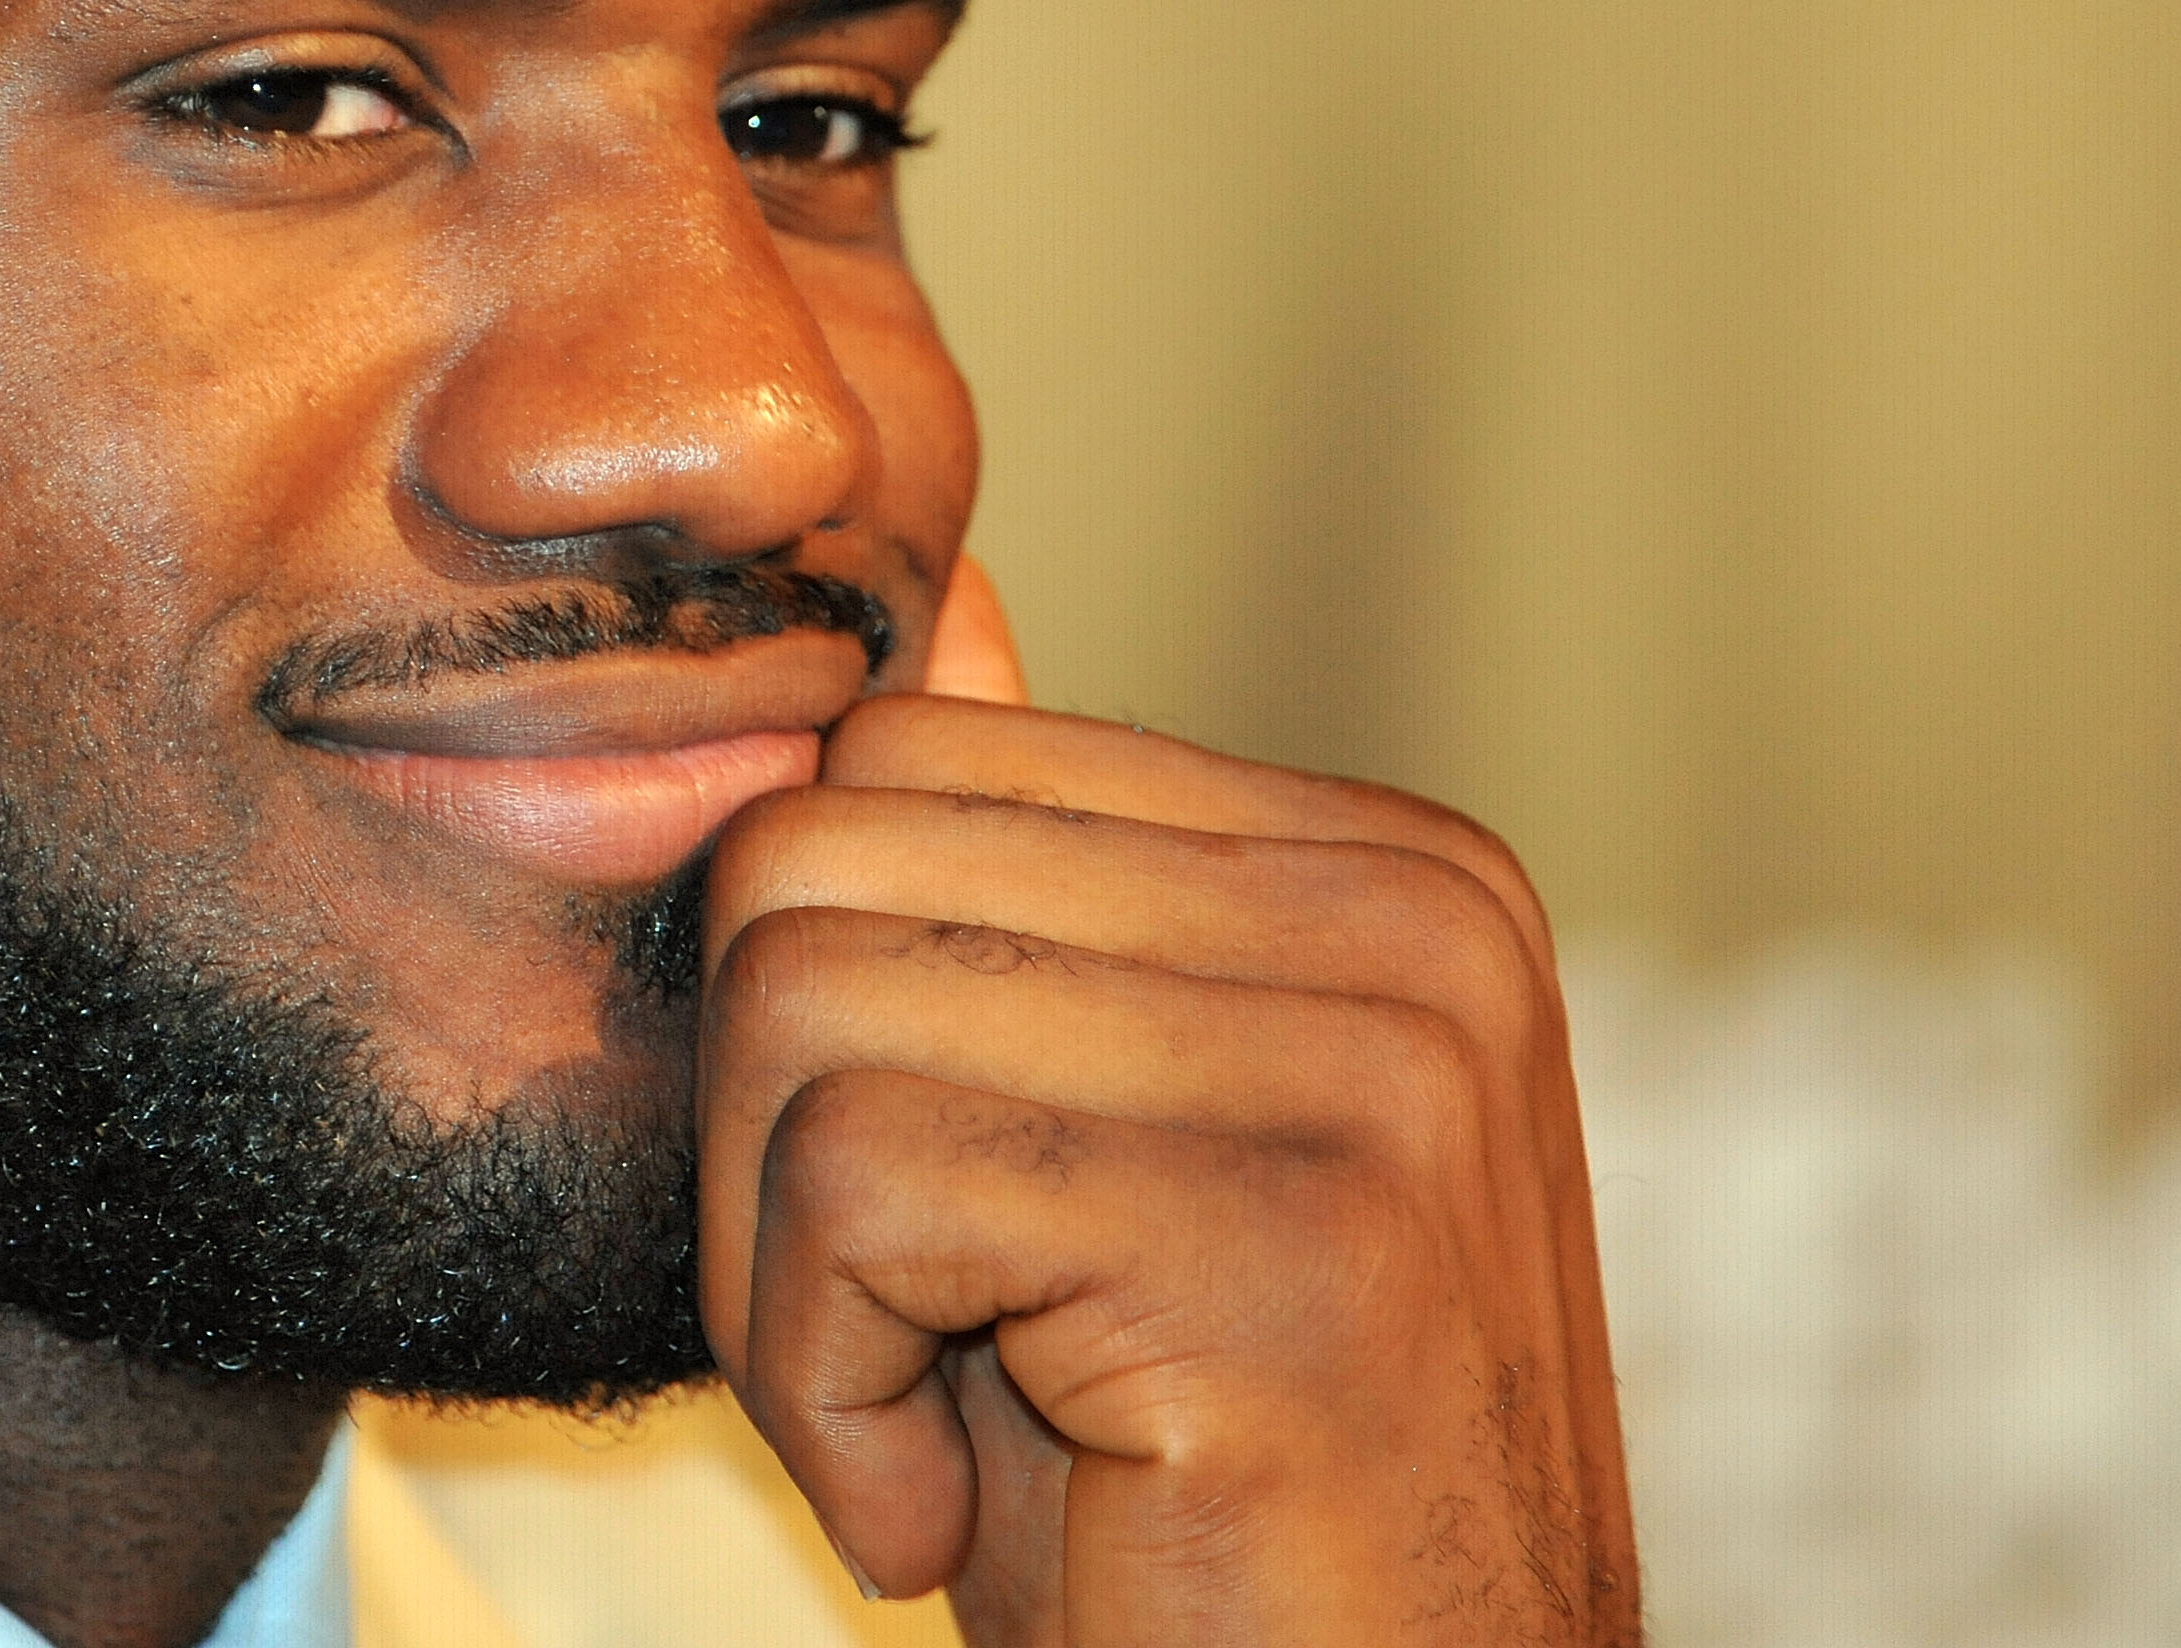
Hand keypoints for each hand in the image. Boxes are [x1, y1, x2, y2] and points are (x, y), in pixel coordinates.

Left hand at [698, 561, 1636, 1642]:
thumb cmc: (1179, 1516)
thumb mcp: (1095, 1162)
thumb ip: (1022, 925)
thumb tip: (879, 653)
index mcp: (1385, 870)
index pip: (897, 763)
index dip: (812, 1024)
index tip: (926, 1253)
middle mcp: (1417, 923)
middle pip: (817, 855)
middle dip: (763, 1141)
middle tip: (887, 1361)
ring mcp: (1383, 1068)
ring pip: (799, 998)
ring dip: (784, 1288)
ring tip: (933, 1439)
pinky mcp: (1295, 1237)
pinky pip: (850, 1179)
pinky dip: (819, 1393)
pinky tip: (950, 1528)